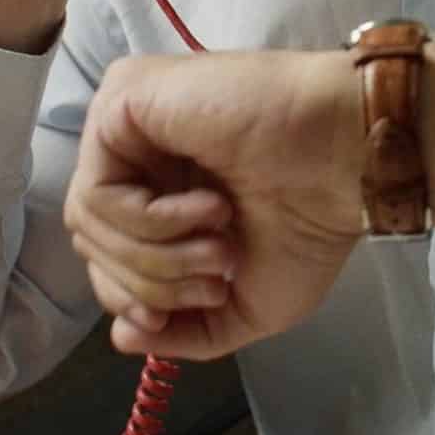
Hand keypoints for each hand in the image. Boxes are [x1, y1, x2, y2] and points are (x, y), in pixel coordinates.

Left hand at [65, 50, 364, 358]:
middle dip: (151, 283)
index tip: (195, 306)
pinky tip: (209, 209)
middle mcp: (138, 149)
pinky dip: (150, 222)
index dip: (137, 298)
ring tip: (220, 247)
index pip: (108, 253)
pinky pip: (97, 191)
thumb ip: (184, 329)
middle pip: (92, 241)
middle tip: (218, 275)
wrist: (345, 160)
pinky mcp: (123, 98)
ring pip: (89, 221)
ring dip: (157, 258)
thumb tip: (121, 336)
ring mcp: (126, 120)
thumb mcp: (246, 303)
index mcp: (165, 187)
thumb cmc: (310, 221)